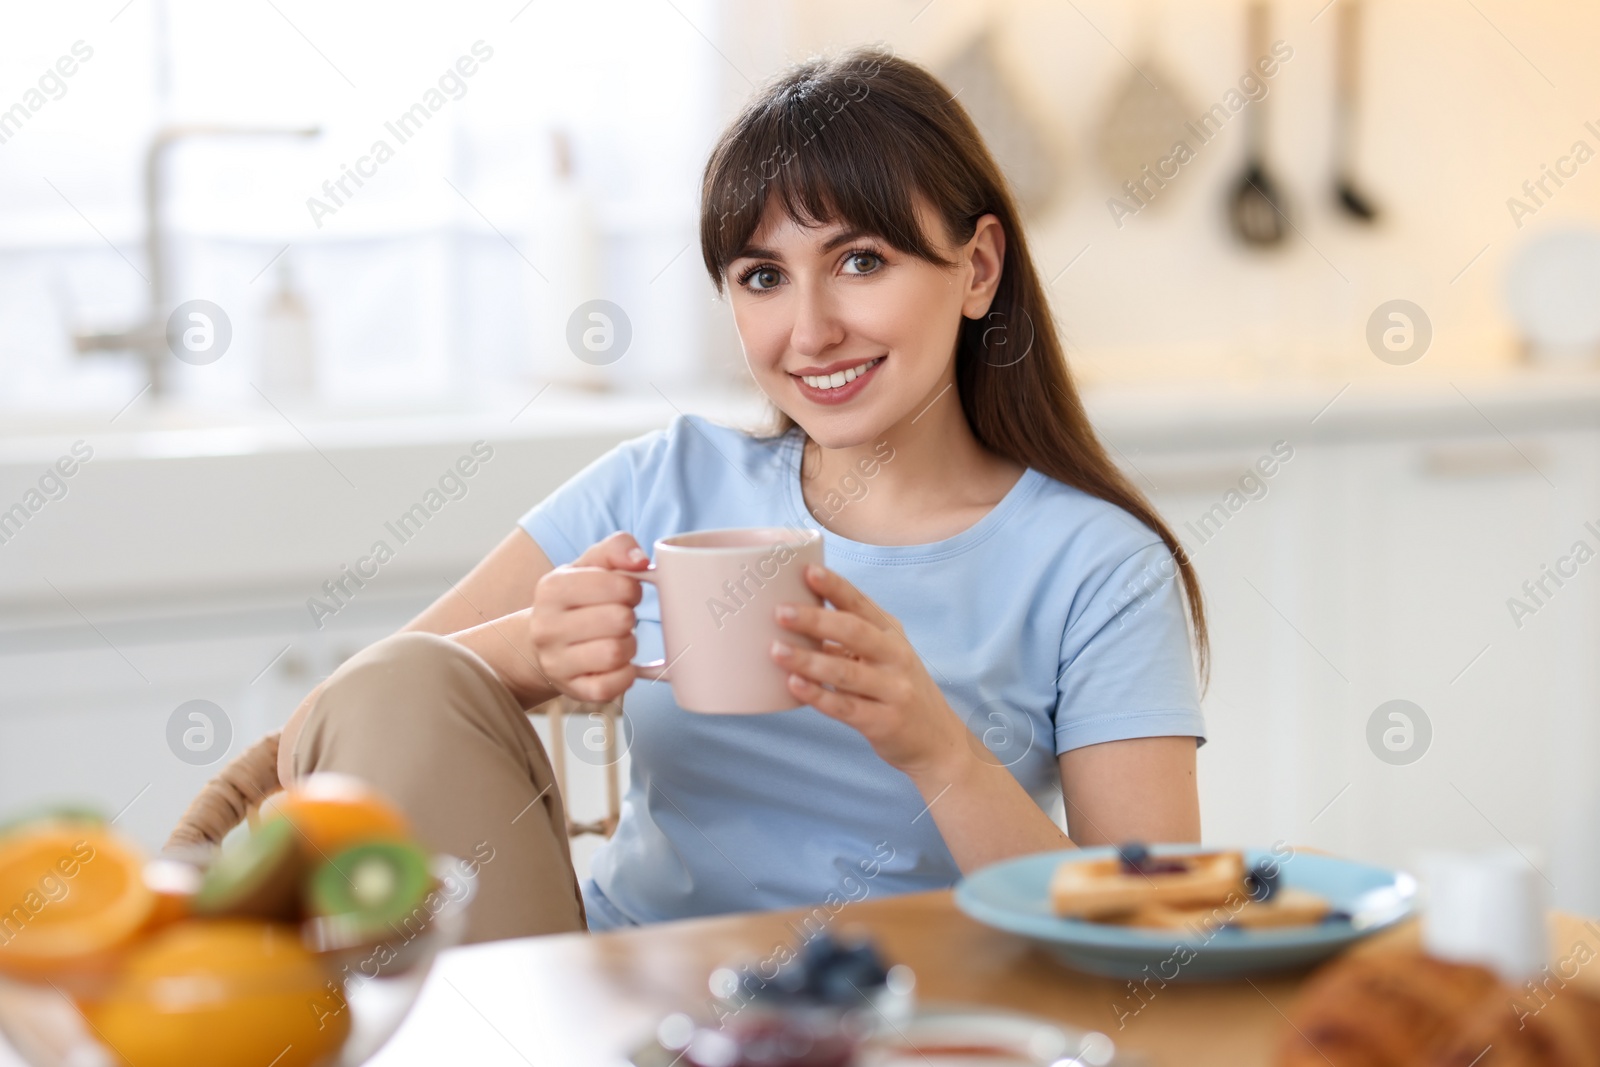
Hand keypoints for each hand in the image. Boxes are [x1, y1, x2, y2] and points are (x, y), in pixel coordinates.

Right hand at [527, 531, 649, 703]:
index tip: (624, 593)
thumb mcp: (587, 565)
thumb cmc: (574, 599)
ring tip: (617, 639)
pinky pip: (612, 686)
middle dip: (630, 617)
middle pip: (620, 620)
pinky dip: (625, 675)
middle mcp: (547, 626)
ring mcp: (556, 662)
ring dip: (629, 645)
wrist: (538, 643)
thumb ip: (616, 548)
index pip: (618, 585)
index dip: (632, 589)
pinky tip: (618, 664)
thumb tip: (640, 560)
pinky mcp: (572, 690)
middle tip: (620, 617)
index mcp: (552, 588)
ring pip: (617, 653)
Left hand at [771, 563, 972, 782]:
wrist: (936, 739)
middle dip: (816, 620)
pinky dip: (818, 696)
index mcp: (891, 633)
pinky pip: (846, 707)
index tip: (808, 571)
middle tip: (780, 612)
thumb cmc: (896, 689)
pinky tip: (795, 685)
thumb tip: (796, 614)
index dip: (835, 586)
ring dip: (809, 660)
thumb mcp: (884, 654)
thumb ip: (849, 636)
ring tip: (776, 650)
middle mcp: (896, 657)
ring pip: (846, 672)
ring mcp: (893, 690)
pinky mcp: (884, 722)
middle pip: (854, 632)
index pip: (860, 603)